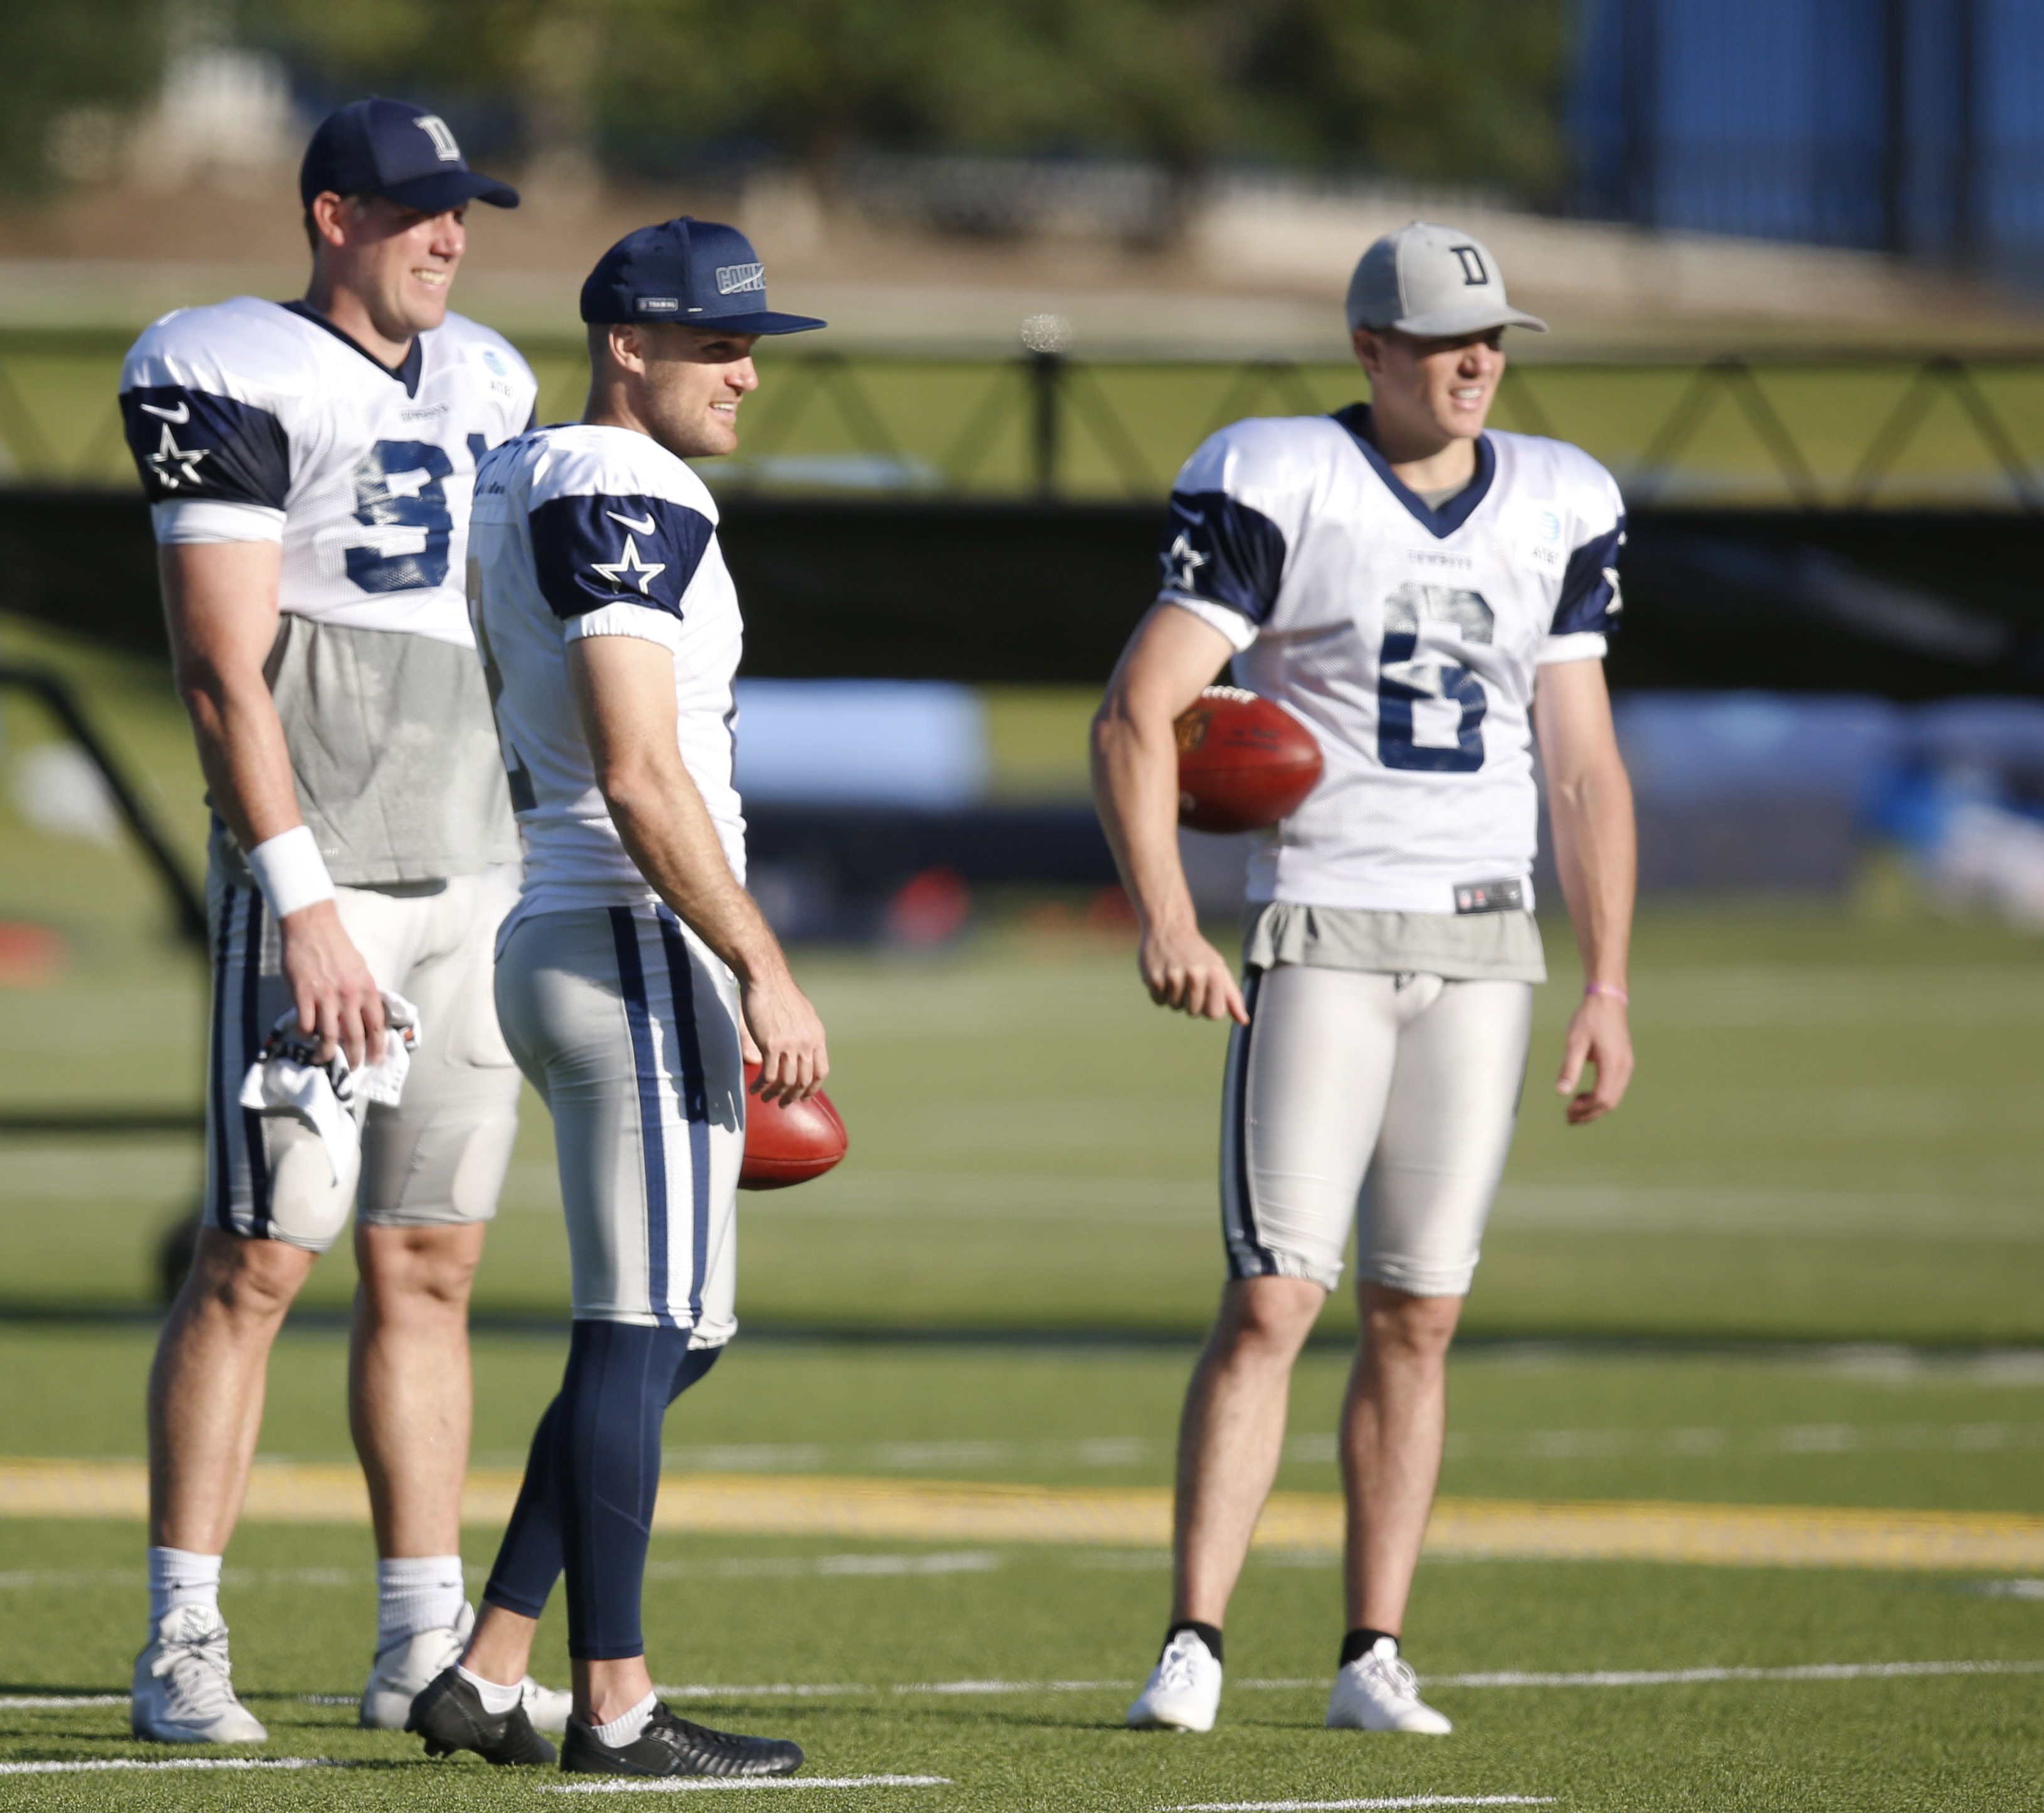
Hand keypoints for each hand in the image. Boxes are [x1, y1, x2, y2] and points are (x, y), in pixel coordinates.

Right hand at [279, 899, 384, 1069]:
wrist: (312, 927)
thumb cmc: (337, 947)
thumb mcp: (360, 968)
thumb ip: (364, 991)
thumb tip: (367, 1014)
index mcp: (366, 988)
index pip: (377, 1025)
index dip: (378, 1046)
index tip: (376, 1060)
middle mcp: (349, 995)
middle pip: (355, 1035)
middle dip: (355, 1057)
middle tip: (353, 1068)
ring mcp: (325, 995)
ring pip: (329, 1036)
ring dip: (327, 1053)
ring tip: (325, 1059)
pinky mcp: (303, 994)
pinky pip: (306, 1024)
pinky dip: (306, 1035)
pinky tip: (306, 1037)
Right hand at [741, 970, 828, 1103]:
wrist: (766, 978)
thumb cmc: (780, 993)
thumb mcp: (801, 1015)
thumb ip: (801, 1037)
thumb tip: (794, 1057)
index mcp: (817, 1036)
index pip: (822, 1071)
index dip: (813, 1088)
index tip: (803, 1097)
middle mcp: (807, 1043)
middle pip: (805, 1081)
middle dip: (794, 1096)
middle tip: (783, 1104)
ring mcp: (790, 1045)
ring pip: (787, 1081)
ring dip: (776, 1094)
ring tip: (766, 1098)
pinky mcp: (771, 1045)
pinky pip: (769, 1075)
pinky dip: (762, 1087)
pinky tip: (754, 1089)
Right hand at [1139, 921, 1248, 1024]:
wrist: (1169, 927)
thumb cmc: (1198, 953)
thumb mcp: (1219, 968)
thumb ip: (1232, 996)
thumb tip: (1244, 1021)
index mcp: (1214, 973)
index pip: (1214, 1013)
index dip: (1208, 1005)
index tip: (1206, 990)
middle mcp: (1195, 974)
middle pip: (1193, 1012)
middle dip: (1190, 1002)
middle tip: (1188, 980)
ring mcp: (1172, 976)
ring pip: (1174, 1007)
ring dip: (1174, 996)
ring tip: (1175, 975)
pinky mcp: (1153, 977)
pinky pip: (1158, 1001)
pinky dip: (1160, 993)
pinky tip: (1163, 974)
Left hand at [1556, 992, 1632, 1124]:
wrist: (1607, 999)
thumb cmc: (1590, 1018)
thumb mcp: (1575, 1042)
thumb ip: (1569, 1068)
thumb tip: (1561, 1092)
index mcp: (1613, 1063)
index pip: (1601, 1098)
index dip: (1584, 1109)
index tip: (1567, 1110)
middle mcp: (1624, 1067)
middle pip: (1610, 1102)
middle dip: (1589, 1113)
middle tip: (1568, 1117)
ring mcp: (1626, 1065)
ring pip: (1614, 1097)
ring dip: (1595, 1107)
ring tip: (1574, 1109)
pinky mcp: (1623, 1062)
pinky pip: (1615, 1088)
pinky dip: (1601, 1096)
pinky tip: (1585, 1095)